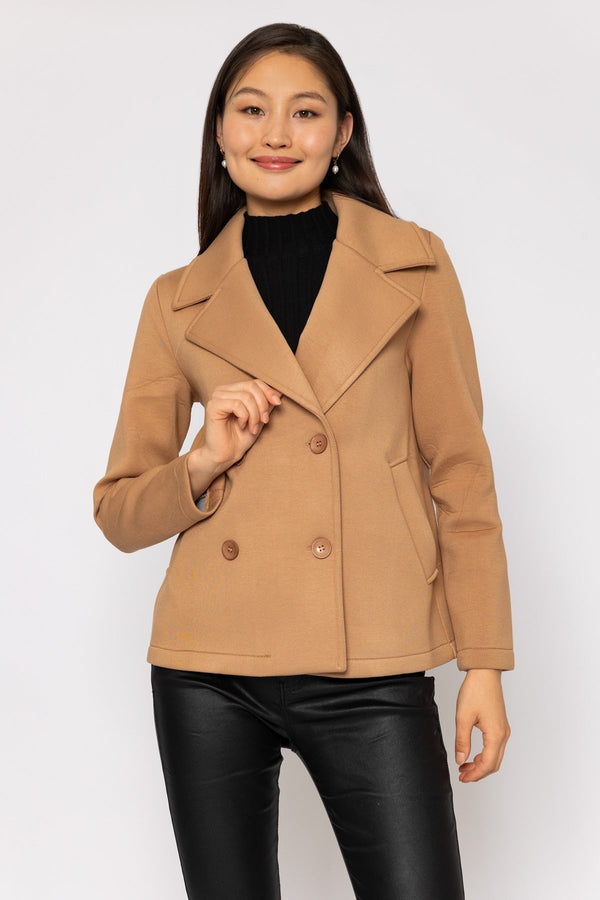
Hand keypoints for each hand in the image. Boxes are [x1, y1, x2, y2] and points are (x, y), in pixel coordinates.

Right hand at [186, 379, 281, 496]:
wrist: (226, 455)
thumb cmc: (241, 438)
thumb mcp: (259, 417)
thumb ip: (267, 404)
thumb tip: (280, 391)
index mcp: (232, 390)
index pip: (254, 382)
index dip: (268, 391)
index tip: (278, 403)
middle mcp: (223, 390)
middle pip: (251, 387)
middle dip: (262, 405)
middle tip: (265, 421)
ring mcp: (217, 397)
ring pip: (246, 397)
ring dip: (254, 415)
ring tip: (253, 428)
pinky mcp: (213, 406)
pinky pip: (236, 404)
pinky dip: (244, 417)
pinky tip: (243, 426)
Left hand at [455, 668, 510, 782]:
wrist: (484, 673)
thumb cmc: (475, 690)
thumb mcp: (463, 717)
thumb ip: (462, 741)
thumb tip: (460, 760)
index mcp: (495, 734)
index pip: (487, 764)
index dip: (474, 775)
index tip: (462, 778)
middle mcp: (503, 734)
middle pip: (494, 764)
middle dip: (478, 773)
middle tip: (462, 775)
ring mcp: (503, 729)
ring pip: (495, 756)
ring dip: (481, 765)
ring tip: (464, 766)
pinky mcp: (500, 725)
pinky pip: (495, 747)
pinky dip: (485, 755)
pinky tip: (472, 755)